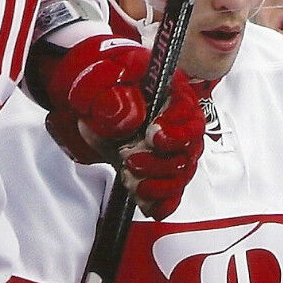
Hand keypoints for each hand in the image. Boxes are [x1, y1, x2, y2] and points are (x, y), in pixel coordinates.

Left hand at [41, 36, 205, 218]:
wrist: (92, 101)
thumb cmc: (101, 84)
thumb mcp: (99, 80)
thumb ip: (112, 93)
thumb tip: (130, 116)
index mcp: (171, 92)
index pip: (189, 113)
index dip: (175, 129)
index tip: (152, 135)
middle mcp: (180, 121)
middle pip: (190, 148)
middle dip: (160, 162)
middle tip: (130, 159)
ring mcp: (173, 148)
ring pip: (183, 173)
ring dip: (158, 183)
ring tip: (129, 176)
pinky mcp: (161, 171)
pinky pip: (173, 194)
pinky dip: (161, 202)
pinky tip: (144, 199)